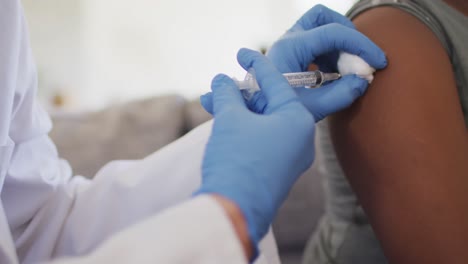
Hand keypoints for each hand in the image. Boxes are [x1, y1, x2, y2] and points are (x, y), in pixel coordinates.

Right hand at [195, 48, 314, 257]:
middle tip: (222, 85)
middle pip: (270, 105)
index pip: (277, 83)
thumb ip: (228, 94)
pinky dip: (244, 131)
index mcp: (298, 121)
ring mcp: (291, 159)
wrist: (233, 211)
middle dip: (242, 94)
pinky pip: (263, 142)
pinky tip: (224, 125)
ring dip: (238, 114)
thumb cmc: (237, 159)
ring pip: (263, 125)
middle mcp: (301, 140)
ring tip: (213, 105)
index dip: (256, 65)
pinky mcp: (278, 174)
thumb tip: (222, 80)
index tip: (242, 53)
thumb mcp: (230, 119)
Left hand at [201, 5, 386, 120]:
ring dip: (340, 44)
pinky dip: (332, 53)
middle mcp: (288, 41)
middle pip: (322, 17)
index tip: (378, 62)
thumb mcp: (311, 108)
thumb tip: (363, 80)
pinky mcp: (292, 54)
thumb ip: (340, 95)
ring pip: (320, 27)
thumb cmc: (276, 112)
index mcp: (290, 48)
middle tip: (360, 57)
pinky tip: (336, 75)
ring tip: (348, 71)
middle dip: (347, 31)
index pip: (333, 33)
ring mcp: (289, 46)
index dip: (362, 45)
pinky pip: (317, 43)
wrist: (257, 117)